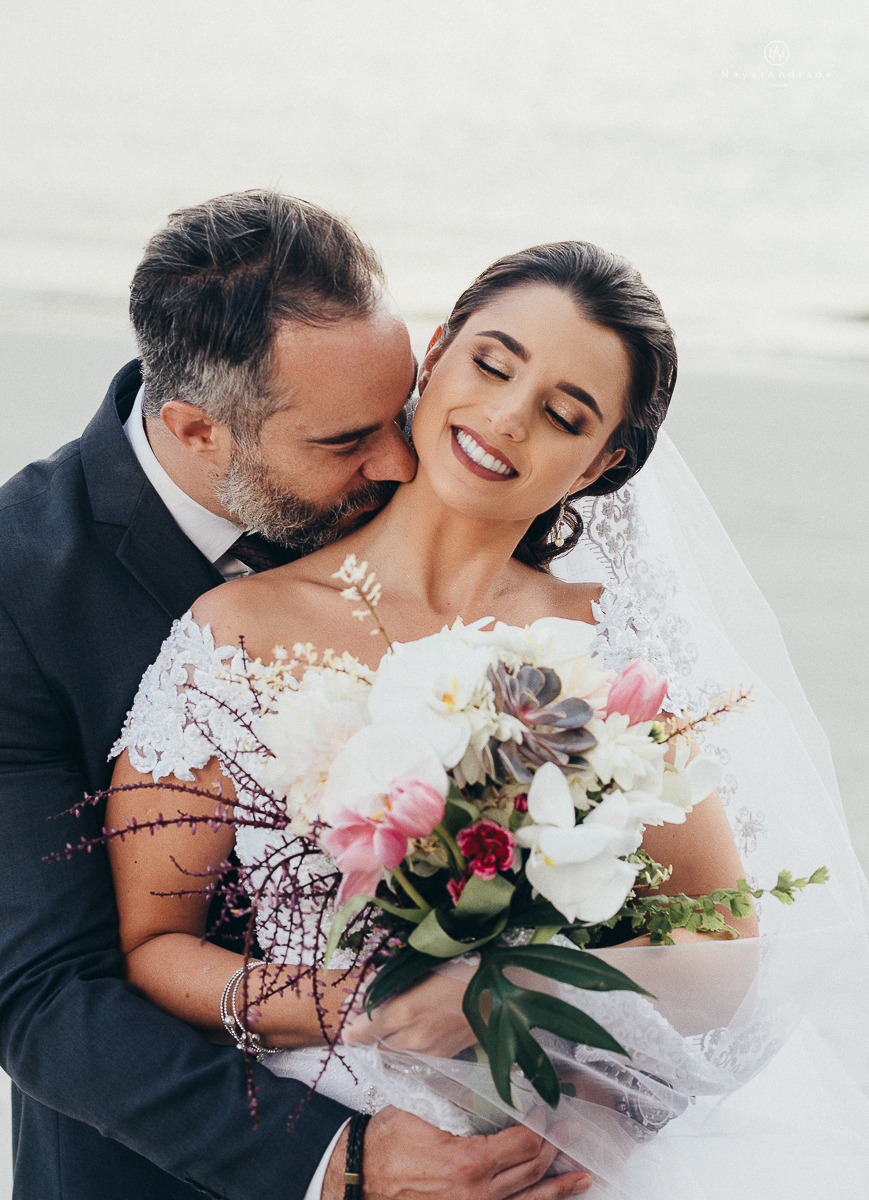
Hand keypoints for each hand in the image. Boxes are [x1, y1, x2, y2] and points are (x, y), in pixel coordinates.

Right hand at [322, 1106, 591, 1199]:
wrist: (358, 1179)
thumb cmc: (386, 1144)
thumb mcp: (423, 1112)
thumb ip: (459, 1100)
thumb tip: (490, 1083)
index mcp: (468, 1163)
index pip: (523, 1144)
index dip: (541, 1126)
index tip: (549, 1111)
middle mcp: (477, 1195)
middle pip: (531, 1171)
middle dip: (554, 1148)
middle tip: (569, 1132)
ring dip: (558, 1187)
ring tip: (580, 1177)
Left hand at [343, 963, 476, 1056]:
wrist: (504, 988)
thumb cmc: (462, 966)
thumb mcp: (420, 966)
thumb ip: (389, 982)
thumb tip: (367, 992)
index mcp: (401, 1014)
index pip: (361, 1033)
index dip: (351, 1030)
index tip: (348, 1023)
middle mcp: (412, 1038)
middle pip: (376, 1047)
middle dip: (369, 1036)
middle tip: (368, 1019)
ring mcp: (429, 1051)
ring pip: (396, 1052)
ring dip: (389, 1041)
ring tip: (393, 1021)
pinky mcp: (445, 1056)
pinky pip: (416, 1054)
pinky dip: (409, 1044)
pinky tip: (417, 1027)